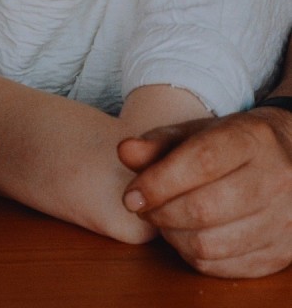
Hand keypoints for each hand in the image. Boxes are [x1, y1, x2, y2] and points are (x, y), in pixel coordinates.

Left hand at [117, 107, 291, 276]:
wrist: (289, 159)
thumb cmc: (230, 145)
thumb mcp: (195, 132)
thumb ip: (158, 142)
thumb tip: (125, 152)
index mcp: (252, 140)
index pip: (202, 162)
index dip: (158, 183)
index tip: (130, 196)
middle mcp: (277, 179)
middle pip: (204, 209)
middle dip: (161, 213)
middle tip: (145, 207)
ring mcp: (285, 220)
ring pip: (211, 244)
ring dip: (174, 236)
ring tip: (165, 220)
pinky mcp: (283, 252)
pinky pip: (224, 267)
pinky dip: (194, 255)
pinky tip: (187, 235)